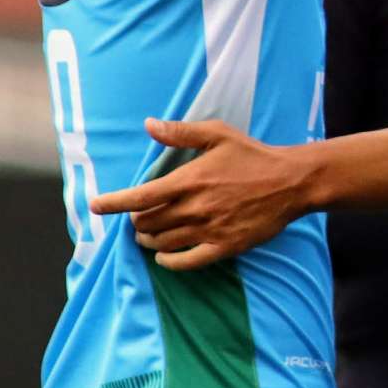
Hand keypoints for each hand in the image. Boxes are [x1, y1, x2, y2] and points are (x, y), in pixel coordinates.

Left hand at [87, 119, 314, 271]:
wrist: (292, 182)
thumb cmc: (253, 155)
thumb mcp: (218, 134)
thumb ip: (180, 132)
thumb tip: (149, 125)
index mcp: (188, 180)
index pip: (139, 196)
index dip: (113, 203)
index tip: (96, 206)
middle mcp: (194, 207)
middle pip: (147, 223)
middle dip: (136, 222)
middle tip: (138, 218)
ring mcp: (209, 229)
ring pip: (163, 242)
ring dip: (149, 240)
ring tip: (148, 235)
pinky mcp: (225, 246)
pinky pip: (187, 261)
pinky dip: (169, 261)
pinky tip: (164, 257)